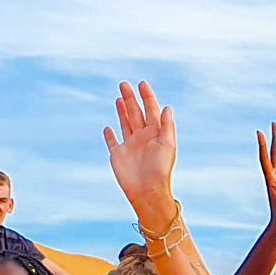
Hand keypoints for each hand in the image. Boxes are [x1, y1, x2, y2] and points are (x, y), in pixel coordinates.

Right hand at [104, 81, 178, 225]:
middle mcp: (142, 137)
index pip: (151, 110)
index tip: (142, 84)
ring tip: (119, 98)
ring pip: (125, 123)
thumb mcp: (167, 145)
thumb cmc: (160, 169)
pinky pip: (113, 142)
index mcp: (155, 133)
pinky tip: (108, 127)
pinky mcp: (118, 156)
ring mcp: (130, 146)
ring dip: (122, 111)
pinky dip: (110, 135)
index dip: (147, 97)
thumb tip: (167, 107)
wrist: (147, 190)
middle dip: (130, 98)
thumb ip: (166, 126)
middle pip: (135, 113)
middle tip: (123, 84)